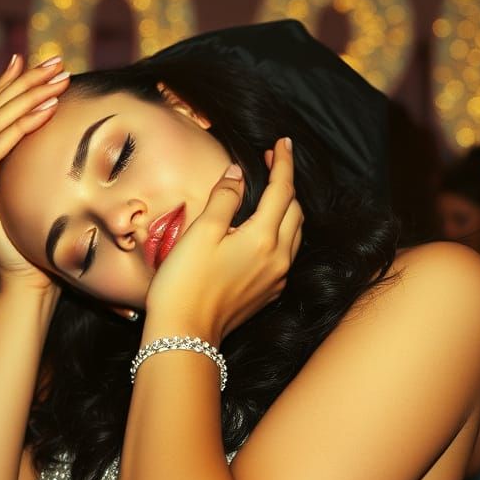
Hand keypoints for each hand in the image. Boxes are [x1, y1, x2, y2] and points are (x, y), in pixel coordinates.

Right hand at [0, 53, 71, 292]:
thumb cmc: (48, 235)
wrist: (32, 281)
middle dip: (25, 83)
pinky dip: (20, 128)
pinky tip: (46, 112)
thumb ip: (48, 158)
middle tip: (55, 63)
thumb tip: (74, 125)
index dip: (10, 83)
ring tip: (56, 82)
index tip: (30, 58)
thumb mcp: (50, 187)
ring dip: (27, 98)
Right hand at [143, 137, 303, 341]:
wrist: (184, 336)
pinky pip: (285, 255)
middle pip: (294, 210)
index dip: (283, 163)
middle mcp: (278, 259)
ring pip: (294, 233)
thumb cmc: (185, 284)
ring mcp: (275, 279)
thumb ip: (223, 199)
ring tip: (270, 191)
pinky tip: (263, 230)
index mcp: (264, 238)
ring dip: (287, 208)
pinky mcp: (267, 294)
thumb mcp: (200, 233)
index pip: (282, 190)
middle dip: (286, 183)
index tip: (282, 143)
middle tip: (270, 163)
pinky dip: (280, 233)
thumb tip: (237, 174)